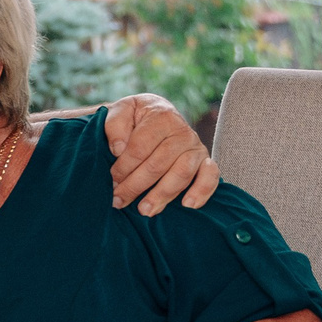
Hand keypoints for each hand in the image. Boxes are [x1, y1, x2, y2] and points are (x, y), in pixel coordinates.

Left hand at [104, 92, 218, 214]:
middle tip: (118, 201)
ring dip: (162, 195)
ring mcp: (196, 147)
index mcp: (161, 117)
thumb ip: (115, 125)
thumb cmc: (134, 117)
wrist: (154, 114)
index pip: (140, 148)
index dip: (123, 167)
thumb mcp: (121, 111)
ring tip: (144, 210)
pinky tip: (187, 205)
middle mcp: (182, 131)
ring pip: (181, 174)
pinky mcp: (205, 161)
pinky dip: (202, 191)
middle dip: (135, 186)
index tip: (111, 180)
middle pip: (158, 165)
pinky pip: (210, 177)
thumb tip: (118, 149)